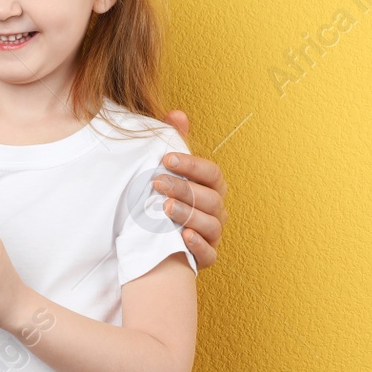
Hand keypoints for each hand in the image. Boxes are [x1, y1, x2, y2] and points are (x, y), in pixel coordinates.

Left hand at [158, 109, 225, 267]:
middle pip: (211, 199)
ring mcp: (213, 234)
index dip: (192, 165)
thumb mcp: (167, 169)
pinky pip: (209, 254)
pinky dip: (198, 245)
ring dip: (188, 214)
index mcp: (212, 187)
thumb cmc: (164, 195)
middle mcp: (217, 210)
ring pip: (211, 225)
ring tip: (165, 207)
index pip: (212, 173)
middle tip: (157, 182)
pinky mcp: (205, 256)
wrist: (153, 236)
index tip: (167, 158)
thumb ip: (173, 140)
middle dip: (184, 189)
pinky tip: (183, 236)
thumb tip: (177, 114)